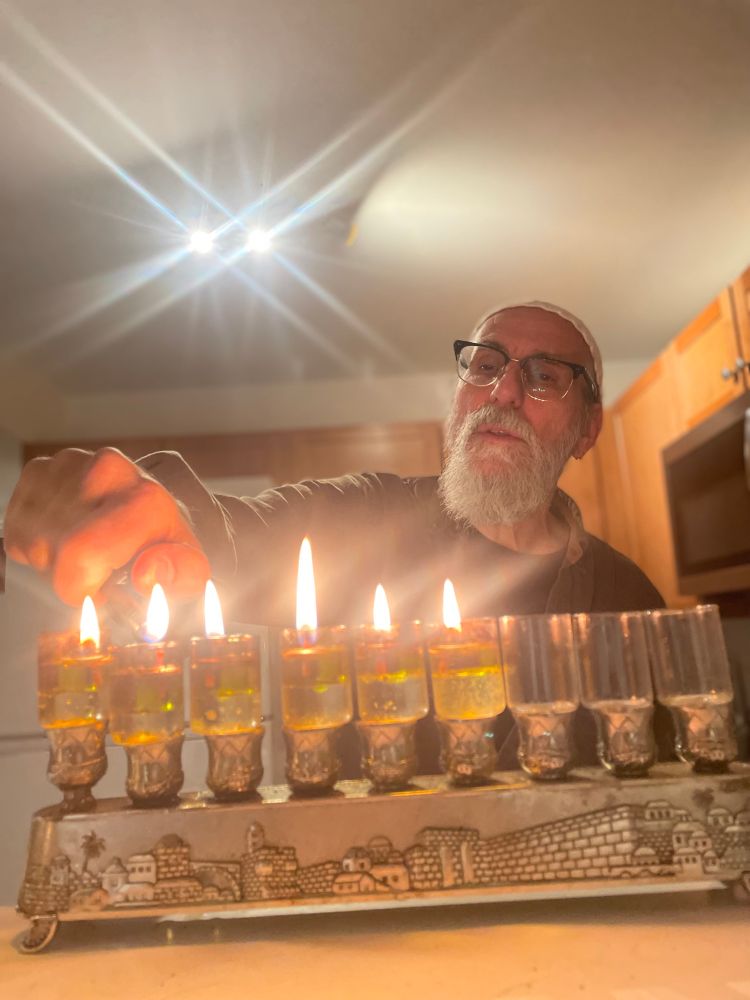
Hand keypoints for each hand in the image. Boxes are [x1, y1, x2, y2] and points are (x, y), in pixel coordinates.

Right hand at [5, 447, 209, 605]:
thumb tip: (147, 573)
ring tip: (88, 550)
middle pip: (52, 550)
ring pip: (31, 540)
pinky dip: (35, 541)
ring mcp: (70, 464)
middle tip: (98, 573)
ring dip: (52, 558)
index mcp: (146, 498)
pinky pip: (17, 527)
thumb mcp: (190, 569)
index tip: (101, 593)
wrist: (152, 507)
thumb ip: (181, 576)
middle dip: (69, 575)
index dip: (81, 588)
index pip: (81, 554)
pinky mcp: (42, 468)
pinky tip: (67, 534)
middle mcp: (107, 471)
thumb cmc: (165, 543)